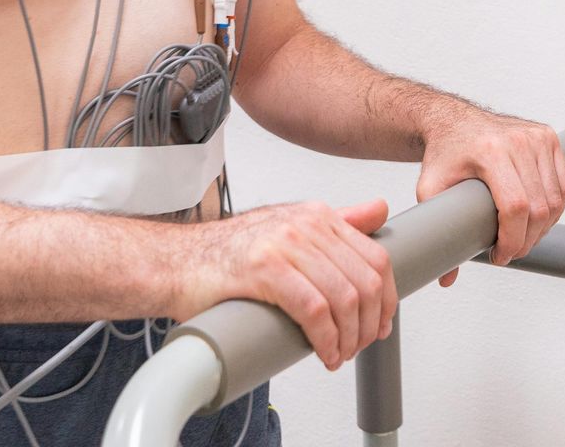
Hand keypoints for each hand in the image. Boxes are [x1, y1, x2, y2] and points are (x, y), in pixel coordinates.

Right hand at [174, 200, 396, 370]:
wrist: (177, 262)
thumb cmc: (231, 255)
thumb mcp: (290, 228)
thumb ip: (337, 222)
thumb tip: (380, 210)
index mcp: (317, 215)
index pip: (376, 257)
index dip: (387, 299)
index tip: (381, 324)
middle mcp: (305, 224)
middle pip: (365, 281)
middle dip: (369, 324)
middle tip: (359, 346)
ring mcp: (284, 244)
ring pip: (343, 298)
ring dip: (349, 338)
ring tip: (339, 354)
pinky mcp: (264, 269)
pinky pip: (314, 310)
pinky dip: (326, 340)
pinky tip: (323, 354)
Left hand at [415, 112, 564, 286]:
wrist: (453, 120)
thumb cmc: (443, 153)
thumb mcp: (430, 190)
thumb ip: (437, 231)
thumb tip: (446, 277)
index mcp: (490, 151)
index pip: (516, 206)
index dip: (512, 239)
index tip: (500, 254)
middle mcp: (518, 141)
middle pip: (539, 207)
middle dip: (527, 240)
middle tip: (509, 252)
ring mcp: (537, 137)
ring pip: (556, 199)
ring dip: (543, 228)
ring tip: (522, 238)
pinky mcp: (548, 137)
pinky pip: (564, 184)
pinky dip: (555, 208)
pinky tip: (537, 219)